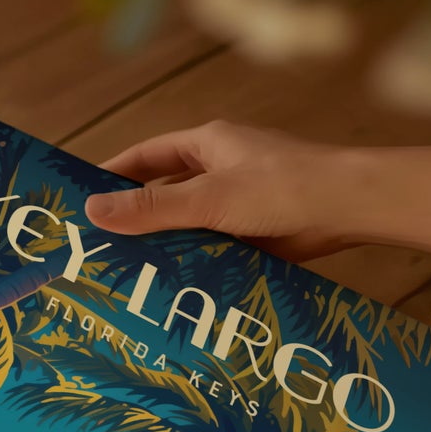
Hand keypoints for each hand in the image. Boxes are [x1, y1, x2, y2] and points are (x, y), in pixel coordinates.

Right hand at [84, 120, 356, 259]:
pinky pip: (209, 247)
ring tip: (124, 274)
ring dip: (162, 245)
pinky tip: (169, 286)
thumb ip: (151, 207)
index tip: (80, 198)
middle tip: (95, 245)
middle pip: (164, 192)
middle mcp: (220, 170)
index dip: (113, 175)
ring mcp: (237, 202)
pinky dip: (190, 263)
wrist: (350, 208)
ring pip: (186, 224)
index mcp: (208, 145)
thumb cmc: (282, 187)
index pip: (146, 156)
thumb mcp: (207, 198)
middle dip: (133, 217)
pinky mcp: (252, 232)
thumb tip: (91, 210)